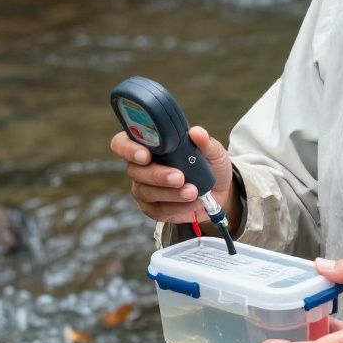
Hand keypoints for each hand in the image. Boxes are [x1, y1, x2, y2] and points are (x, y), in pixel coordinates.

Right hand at [109, 125, 237, 224]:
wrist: (220, 192)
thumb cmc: (210, 166)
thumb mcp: (213, 151)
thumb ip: (205, 142)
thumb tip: (196, 132)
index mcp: (149, 145)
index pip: (123, 143)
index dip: (128, 148)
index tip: (145, 154)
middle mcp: (141, 167)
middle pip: (134, 171)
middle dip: (157, 175)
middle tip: (179, 177)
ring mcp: (145, 189)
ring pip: (145, 192)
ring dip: (170, 193)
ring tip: (193, 191)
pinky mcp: (153, 209)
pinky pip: (158, 210)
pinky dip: (177, 207)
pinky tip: (193, 203)